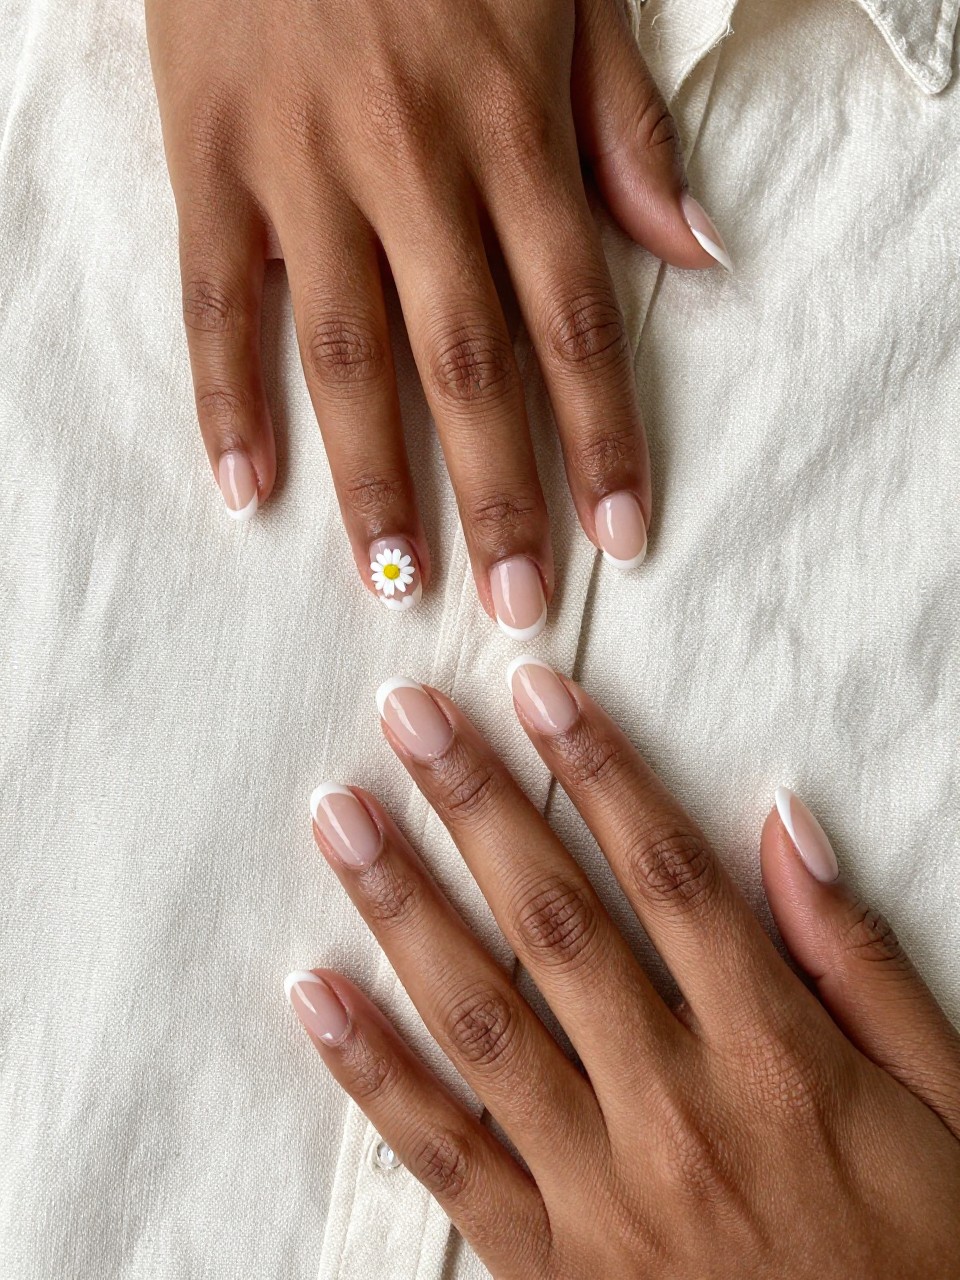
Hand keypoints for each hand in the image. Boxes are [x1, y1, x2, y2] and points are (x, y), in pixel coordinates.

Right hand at [145, 0, 729, 631]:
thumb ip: (624, 128)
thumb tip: (692, 252)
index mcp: (511, 127)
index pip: (575, 319)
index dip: (604, 439)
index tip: (622, 534)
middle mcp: (412, 161)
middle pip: (468, 363)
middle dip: (501, 494)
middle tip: (516, 603)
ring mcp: (301, 164)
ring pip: (347, 353)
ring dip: (376, 480)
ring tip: (399, 578)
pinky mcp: (208, 154)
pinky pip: (215, 298)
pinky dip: (225, 398)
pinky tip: (245, 490)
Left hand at [286, 665, 959, 1277]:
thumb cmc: (920, 1250)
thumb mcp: (940, 1097)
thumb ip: (858, 962)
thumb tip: (782, 833)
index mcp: (776, 1055)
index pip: (668, 872)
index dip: (598, 769)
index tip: (536, 693)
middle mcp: (677, 1109)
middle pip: (555, 923)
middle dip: (474, 805)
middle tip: (410, 715)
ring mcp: (602, 1191)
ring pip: (482, 1022)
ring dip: (403, 908)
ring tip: (344, 820)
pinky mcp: (552, 1265)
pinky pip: (447, 1158)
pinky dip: (372, 1076)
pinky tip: (317, 997)